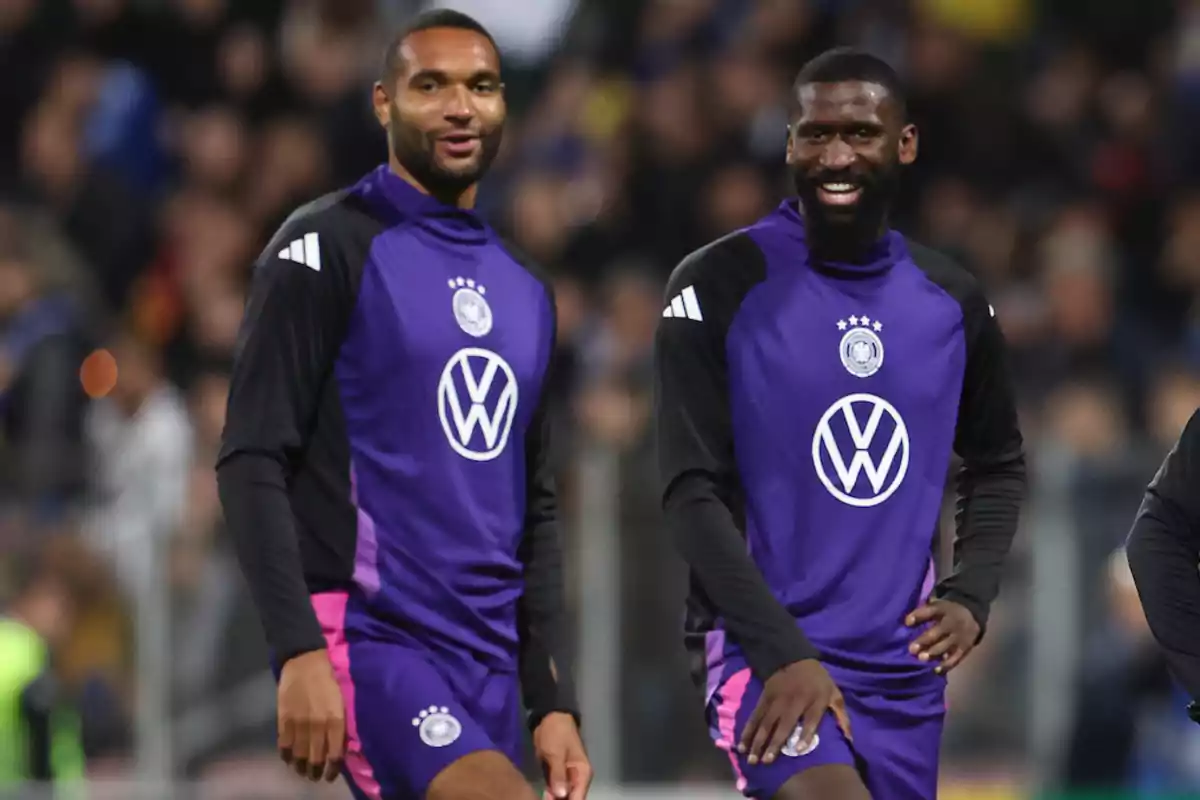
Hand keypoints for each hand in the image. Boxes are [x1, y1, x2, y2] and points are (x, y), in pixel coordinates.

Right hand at [277, 649, 344, 781]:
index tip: (330, 776)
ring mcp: (299, 724)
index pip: (334, 755)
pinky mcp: (284, 719)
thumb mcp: (343, 701)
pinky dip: (286, 755)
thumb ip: (341, 723)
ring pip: (299, 755)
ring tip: (302, 771)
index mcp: (336, 720)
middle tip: (315, 776)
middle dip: (316, 771)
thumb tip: (342, 744)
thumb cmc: (330, 678)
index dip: (332, 770)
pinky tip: (288, 759)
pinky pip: (284, 745)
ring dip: (300, 767)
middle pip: (316, 759)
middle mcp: (318, 726)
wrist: (306, 661)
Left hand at [533, 712, 591, 799]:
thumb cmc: (556, 733)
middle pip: (571, 799)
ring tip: (542, 797)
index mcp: (582, 773)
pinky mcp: (557, 776)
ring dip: (553, 799)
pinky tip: (542, 795)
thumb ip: (559, 774)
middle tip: (545, 798)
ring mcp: (567, 778)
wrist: (550, 719)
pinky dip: (549, 795)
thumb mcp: (556, 752)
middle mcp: (577, 779)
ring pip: (563, 797)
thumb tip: (561, 795)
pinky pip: (555, 791)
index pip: (579, 797)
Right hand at [738, 659, 851, 765]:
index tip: (798, 750)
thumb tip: (850, 739)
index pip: (810, 719)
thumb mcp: (834, 693)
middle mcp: (794, 702)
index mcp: (814, 701)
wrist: (792, 656)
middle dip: (773, 744)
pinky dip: (747, 730)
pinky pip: (755, 717)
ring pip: (765, 723)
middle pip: (783, 724)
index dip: (805, 734)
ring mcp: (776, 700)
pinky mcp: (764, 698)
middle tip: (765, 762)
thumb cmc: (817, 680)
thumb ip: (842, 716)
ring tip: (750, 759)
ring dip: (756, 741)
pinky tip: (741, 744)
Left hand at [906, 598, 980, 674]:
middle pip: (938, 631)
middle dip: (924, 640)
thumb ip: (923, 612)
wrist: (973, 616)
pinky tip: (936, 670)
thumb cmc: (946, 612)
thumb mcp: (936, 606)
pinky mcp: (965, 648)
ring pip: (946, 645)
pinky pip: (956, 657)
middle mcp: (952, 622)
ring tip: (921, 658)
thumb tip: (905, 623)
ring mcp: (960, 636)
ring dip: (933, 653)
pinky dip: (946, 664)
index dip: (919, 616)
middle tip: (912, 649)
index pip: (930, 611)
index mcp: (943, 609)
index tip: (907, 622)